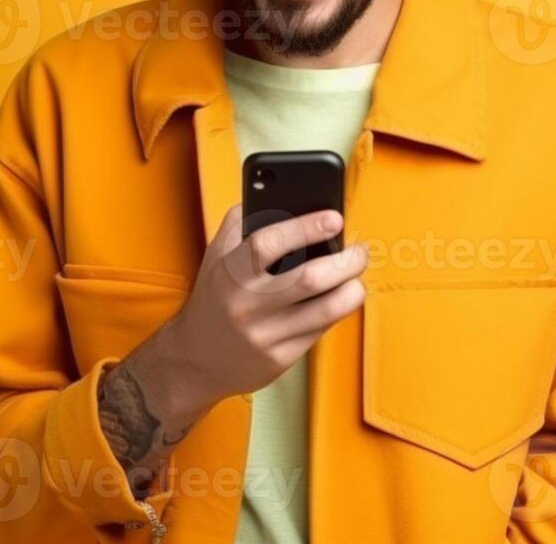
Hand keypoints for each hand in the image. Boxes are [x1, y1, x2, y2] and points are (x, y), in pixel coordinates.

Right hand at [96, 203, 368, 494]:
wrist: (195, 360)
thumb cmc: (214, 297)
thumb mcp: (216, 257)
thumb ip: (240, 223)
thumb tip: (275, 194)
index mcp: (230, 273)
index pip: (267, 244)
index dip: (304, 227)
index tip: (334, 217)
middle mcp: (246, 305)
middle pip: (308, 279)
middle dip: (345, 262)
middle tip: (360, 251)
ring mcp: (265, 335)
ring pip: (325, 310)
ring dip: (352, 290)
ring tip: (357, 276)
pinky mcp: (280, 359)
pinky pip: (320, 331)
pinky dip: (337, 311)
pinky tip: (341, 298)